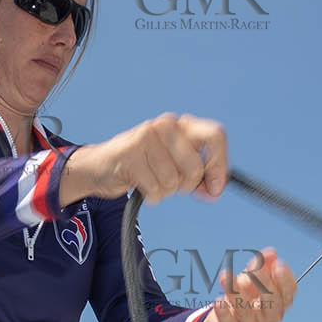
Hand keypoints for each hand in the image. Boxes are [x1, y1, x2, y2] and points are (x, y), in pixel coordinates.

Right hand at [59, 114, 228, 206]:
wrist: (102, 166)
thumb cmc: (145, 166)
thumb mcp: (176, 165)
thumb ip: (200, 176)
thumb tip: (214, 191)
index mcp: (182, 125)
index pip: (215, 136)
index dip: (219, 165)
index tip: (215, 187)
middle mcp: (166, 125)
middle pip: (196, 166)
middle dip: (188, 185)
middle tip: (175, 186)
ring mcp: (147, 136)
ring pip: (174, 181)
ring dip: (165, 191)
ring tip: (153, 181)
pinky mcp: (130, 153)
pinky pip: (155, 188)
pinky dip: (152, 196)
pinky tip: (142, 186)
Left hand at [195, 247, 295, 321]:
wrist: (226, 320)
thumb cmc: (246, 293)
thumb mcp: (255, 276)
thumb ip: (264, 264)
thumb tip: (272, 252)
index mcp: (280, 302)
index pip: (288, 293)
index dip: (285, 281)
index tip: (279, 266)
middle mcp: (269, 316)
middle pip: (271, 304)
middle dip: (263, 285)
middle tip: (254, 270)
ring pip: (246, 311)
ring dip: (236, 293)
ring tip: (226, 276)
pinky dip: (224, 313)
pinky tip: (219, 301)